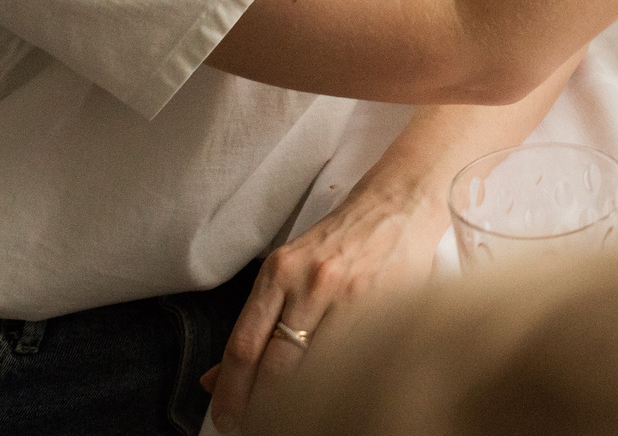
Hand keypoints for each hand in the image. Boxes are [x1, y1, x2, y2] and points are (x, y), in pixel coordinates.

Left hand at [200, 177, 444, 431]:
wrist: (400, 204)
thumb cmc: (342, 240)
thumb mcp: (289, 268)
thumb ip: (258, 321)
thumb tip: (217, 378)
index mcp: (281, 271)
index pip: (245, 346)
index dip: (231, 392)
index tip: (225, 417)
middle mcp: (313, 283)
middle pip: (277, 365)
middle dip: (259, 405)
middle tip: (251, 425)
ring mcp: (353, 297)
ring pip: (316, 368)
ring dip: (299, 399)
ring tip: (290, 414)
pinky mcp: (387, 307)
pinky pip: (354, 359)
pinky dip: (338, 381)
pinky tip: (331, 391)